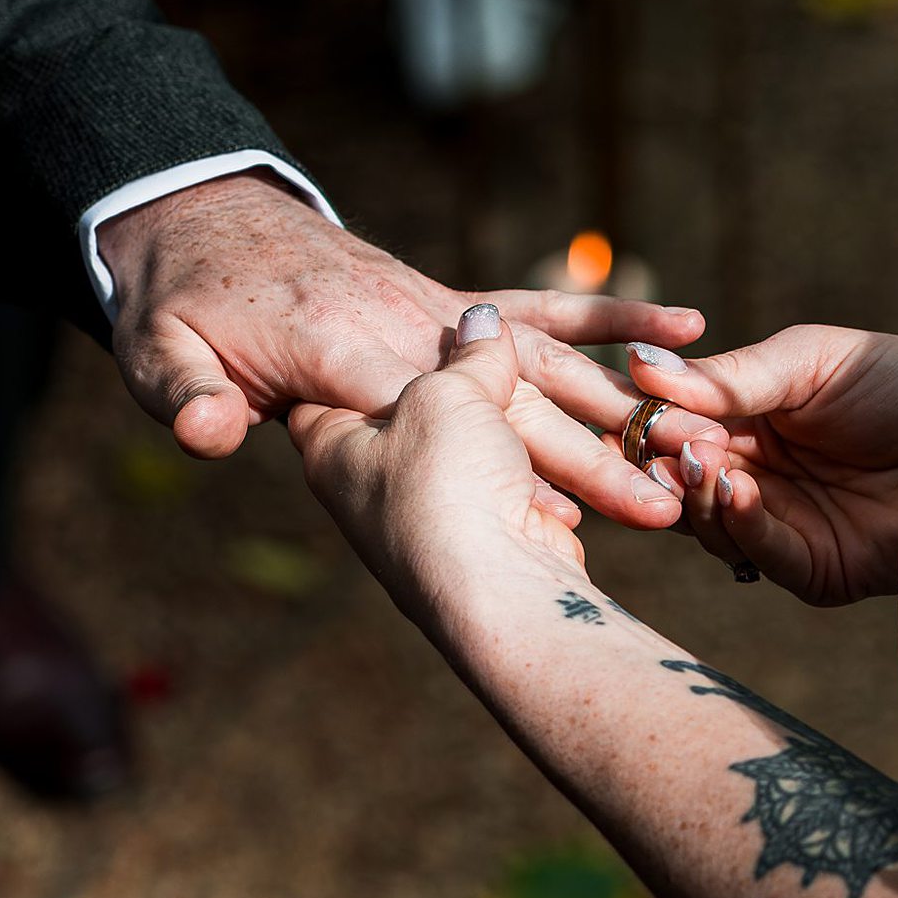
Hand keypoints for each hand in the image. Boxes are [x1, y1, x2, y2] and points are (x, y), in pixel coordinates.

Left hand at [97, 172, 722, 527]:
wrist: (201, 220)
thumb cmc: (178, 300)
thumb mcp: (159, 353)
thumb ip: (192, 399)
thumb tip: (214, 434)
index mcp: (344, 352)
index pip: (439, 411)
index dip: (506, 461)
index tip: (573, 513)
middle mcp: (405, 327)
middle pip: (512, 394)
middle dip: (587, 451)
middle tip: (662, 499)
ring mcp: (437, 311)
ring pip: (547, 358)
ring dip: (617, 405)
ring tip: (691, 444)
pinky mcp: (455, 302)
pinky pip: (546, 306)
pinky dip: (614, 313)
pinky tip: (686, 322)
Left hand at [288, 305, 585, 613]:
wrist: (498, 589)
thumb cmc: (445, 484)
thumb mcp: (447, 393)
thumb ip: (469, 354)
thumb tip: (483, 320)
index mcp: (334, 444)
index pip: (327, 381)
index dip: (363, 343)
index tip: (397, 309)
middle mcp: (371, 480)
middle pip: (415, 409)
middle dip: (464, 382)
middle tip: (495, 342)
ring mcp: (431, 509)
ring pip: (477, 443)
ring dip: (520, 425)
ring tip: (543, 392)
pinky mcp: (489, 528)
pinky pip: (515, 478)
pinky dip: (543, 465)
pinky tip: (570, 449)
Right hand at [624, 326, 897, 604]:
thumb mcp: (809, 361)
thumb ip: (731, 376)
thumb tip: (639, 363)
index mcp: (753, 427)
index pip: (679, 432)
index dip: (651, 424)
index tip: (628, 407)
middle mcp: (761, 482)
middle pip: (682, 486)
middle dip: (664, 465)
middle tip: (659, 442)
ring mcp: (788, 530)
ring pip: (709, 527)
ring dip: (696, 495)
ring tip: (697, 459)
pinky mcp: (819, 571)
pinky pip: (762, 557)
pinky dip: (739, 525)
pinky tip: (733, 488)